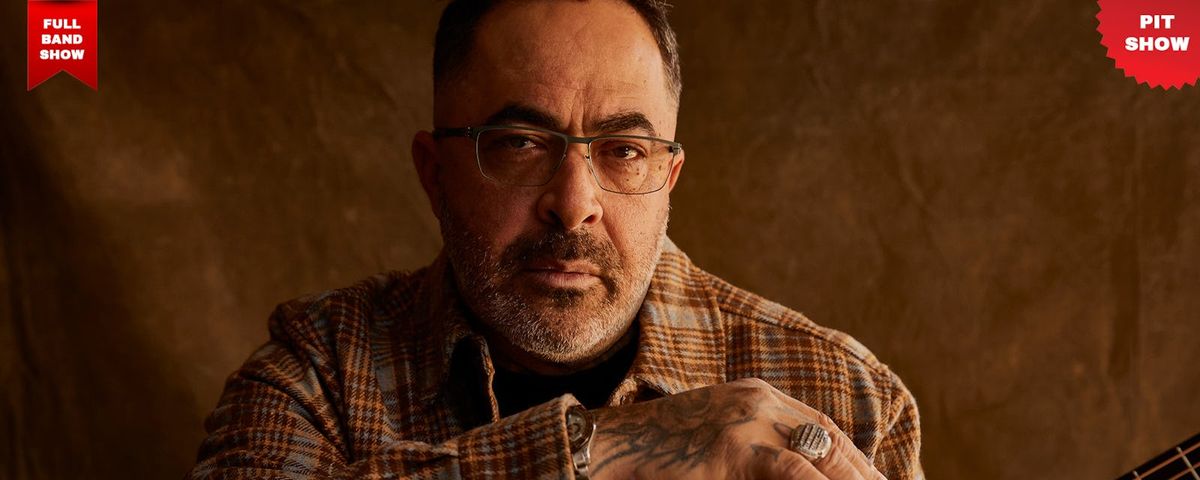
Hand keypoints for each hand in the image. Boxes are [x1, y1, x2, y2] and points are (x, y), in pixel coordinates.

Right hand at [587, 378, 884, 478]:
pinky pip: (794, 472)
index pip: (820, 426)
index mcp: (754, 395)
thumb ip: (749, 446)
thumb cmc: (653, 454)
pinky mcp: (733, 449)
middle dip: (863, 473)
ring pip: (821, 456)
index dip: (852, 459)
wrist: (605, 449)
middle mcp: (758, 401)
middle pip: (829, 440)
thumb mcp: (711, 439)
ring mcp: (747, 422)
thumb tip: (791, 466)